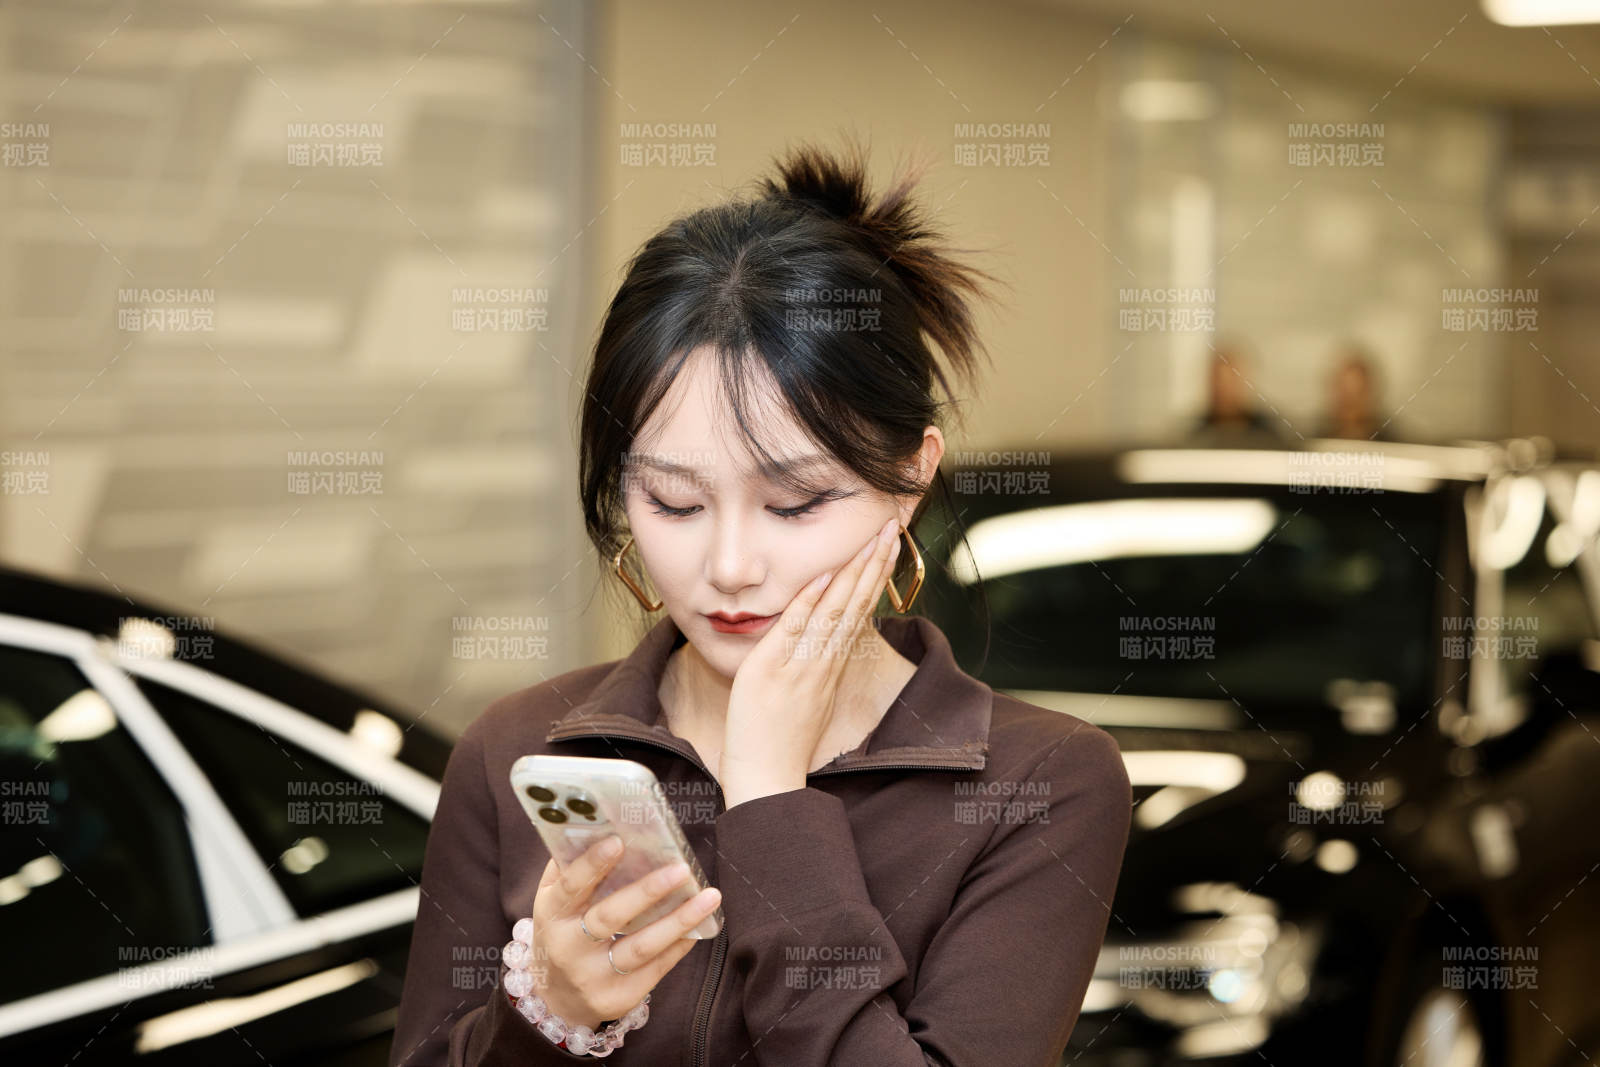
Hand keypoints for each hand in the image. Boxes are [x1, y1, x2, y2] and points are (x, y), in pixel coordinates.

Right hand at [529, 835, 721, 1028]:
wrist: (557, 999)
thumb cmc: (562, 934)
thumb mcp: (552, 903)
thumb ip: (568, 867)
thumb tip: (596, 825)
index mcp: (552, 917)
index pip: (570, 887)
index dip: (593, 864)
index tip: (619, 840)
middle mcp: (569, 949)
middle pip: (610, 917)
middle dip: (648, 891)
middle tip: (681, 869)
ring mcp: (594, 977)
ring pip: (641, 947)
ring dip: (679, 920)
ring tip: (710, 896)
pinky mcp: (619, 997)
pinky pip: (657, 968)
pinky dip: (681, 944)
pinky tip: (701, 924)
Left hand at [719, 515, 902, 805]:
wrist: (766, 778)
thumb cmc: (781, 740)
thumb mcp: (809, 697)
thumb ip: (819, 665)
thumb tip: (826, 638)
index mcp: (831, 664)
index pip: (860, 609)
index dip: (875, 574)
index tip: (888, 543)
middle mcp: (823, 661)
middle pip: (856, 602)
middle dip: (874, 561)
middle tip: (893, 526)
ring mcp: (801, 665)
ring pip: (834, 611)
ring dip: (853, 571)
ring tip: (872, 538)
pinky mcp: (772, 671)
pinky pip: (795, 631)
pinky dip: (809, 602)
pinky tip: (821, 575)